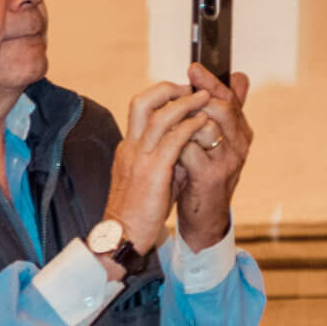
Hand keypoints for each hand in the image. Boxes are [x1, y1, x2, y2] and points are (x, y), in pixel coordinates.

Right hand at [99, 79, 220, 261]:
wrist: (122, 237)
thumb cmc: (138, 213)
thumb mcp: (150, 180)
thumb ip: (165, 160)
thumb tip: (186, 147)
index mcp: (128, 148)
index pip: (140, 109)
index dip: (162, 96)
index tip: (183, 92)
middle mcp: (131, 147)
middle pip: (142, 102)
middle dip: (168, 89)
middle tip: (192, 88)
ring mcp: (139, 158)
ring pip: (159, 116)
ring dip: (185, 103)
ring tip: (205, 97)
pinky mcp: (152, 172)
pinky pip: (173, 141)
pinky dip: (190, 127)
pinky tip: (204, 123)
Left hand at [172, 66, 251, 251]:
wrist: (205, 217)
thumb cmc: (205, 174)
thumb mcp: (217, 142)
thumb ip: (223, 112)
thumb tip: (238, 76)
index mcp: (241, 132)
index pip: (231, 97)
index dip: (212, 81)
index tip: (193, 68)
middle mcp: (240, 145)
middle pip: (222, 107)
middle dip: (197, 95)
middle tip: (177, 91)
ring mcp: (227, 161)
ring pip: (206, 125)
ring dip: (183, 121)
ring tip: (168, 123)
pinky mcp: (210, 177)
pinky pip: (189, 148)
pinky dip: (175, 144)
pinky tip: (167, 147)